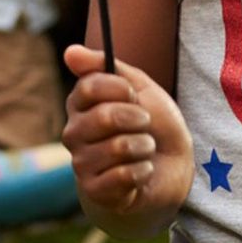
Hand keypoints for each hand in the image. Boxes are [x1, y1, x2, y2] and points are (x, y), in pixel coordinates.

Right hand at [62, 45, 193, 237]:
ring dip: (144, 147)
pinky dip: (143, 171)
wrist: (171, 167)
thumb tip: (70, 51)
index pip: (90, 87)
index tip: (134, 96)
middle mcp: (73, 132)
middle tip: (144, 124)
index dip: (121, 89)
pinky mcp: (94, 191)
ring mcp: (81, 163)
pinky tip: (142, 171)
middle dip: (138, 119)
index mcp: (79, 103)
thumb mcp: (138, 85)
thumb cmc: (153, 122)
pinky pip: (122, 176)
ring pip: (118, 147)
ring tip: (145, 149)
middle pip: (105, 117)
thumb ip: (105, 66)